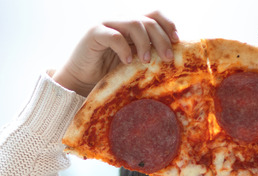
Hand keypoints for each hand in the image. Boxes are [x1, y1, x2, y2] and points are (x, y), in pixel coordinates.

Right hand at [52, 11, 178, 96]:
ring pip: (133, 23)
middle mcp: (121, 20)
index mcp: (132, 24)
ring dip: (144, 42)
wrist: (80, 79)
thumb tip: (174, 57)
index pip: (155, 14)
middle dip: (161, 38)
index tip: (177, 41)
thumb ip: (148, 53)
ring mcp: (107, 24)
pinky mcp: (94, 33)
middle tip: (168, 58)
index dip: (168, 24)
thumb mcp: (133, 61)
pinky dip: (124, 48)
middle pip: (148, 20)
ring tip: (146, 61)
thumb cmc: (108, 72)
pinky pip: (114, 36)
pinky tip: (128, 61)